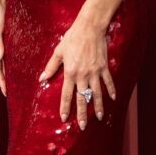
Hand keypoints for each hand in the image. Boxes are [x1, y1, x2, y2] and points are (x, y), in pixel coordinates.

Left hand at [38, 15, 115, 129]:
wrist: (89, 28)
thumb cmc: (72, 38)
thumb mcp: (59, 51)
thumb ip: (51, 66)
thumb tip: (42, 78)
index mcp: (70, 72)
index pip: (66, 94)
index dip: (65, 107)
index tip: (64, 118)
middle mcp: (82, 75)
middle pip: (82, 98)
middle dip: (82, 113)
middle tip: (82, 126)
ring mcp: (94, 72)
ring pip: (96, 93)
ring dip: (98, 106)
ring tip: (100, 117)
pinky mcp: (103, 67)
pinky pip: (108, 82)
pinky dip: (111, 90)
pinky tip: (113, 98)